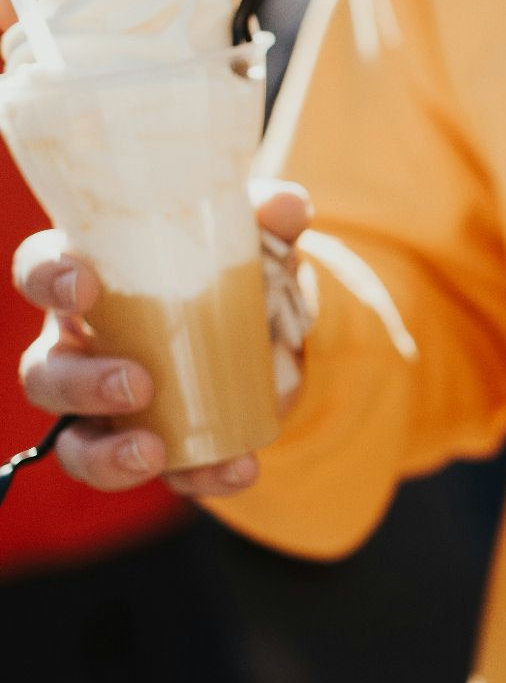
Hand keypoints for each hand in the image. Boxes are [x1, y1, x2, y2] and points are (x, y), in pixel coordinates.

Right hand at [13, 178, 311, 495]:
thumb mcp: (253, 240)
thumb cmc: (231, 270)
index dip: (48, 279)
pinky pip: (160, 473)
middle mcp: (81, 348)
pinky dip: (197, 477)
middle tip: (138, 383)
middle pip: (46, 373)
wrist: (274, 330)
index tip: (83, 286)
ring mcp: (107, 408)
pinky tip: (238, 469)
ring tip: (154, 454)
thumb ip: (267, 220)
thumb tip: (288, 205)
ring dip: (107, 455)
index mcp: (91, 282)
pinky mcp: (151, 445)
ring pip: (77, 443)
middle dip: (82, 384)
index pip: (40, 272)